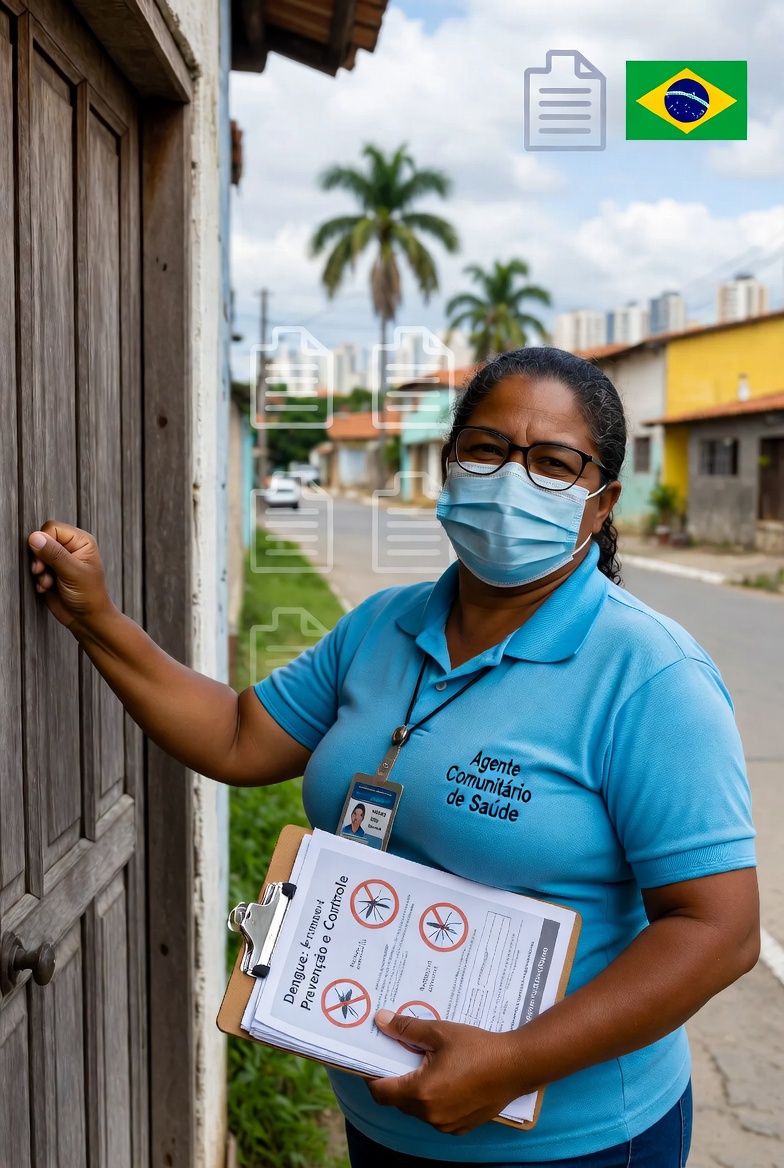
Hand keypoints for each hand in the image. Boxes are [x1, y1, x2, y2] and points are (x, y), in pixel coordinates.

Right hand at [27, 520, 114, 630]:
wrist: (87, 620)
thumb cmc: (90, 596)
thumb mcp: (73, 572)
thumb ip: (54, 554)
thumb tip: (35, 537)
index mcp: (81, 541)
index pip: (52, 528)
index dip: (44, 542)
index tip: (44, 559)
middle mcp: (70, 548)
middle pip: (41, 540)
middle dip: (39, 558)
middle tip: (42, 571)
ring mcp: (60, 560)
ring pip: (36, 555)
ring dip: (39, 571)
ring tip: (48, 582)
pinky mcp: (51, 573)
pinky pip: (35, 569)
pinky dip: (38, 579)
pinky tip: (47, 587)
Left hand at [369, 1009, 524, 1134]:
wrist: (516, 1065)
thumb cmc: (477, 1047)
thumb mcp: (440, 1032)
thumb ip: (407, 1028)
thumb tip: (381, 1020)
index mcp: (421, 1093)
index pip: (381, 1092)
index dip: (372, 1077)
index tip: (375, 1060)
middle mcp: (430, 1115)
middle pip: (399, 1101)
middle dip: (397, 1080)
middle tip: (404, 1056)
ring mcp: (447, 1125)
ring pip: (418, 1110)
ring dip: (416, 1092)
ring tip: (428, 1065)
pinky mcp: (461, 1127)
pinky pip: (437, 1116)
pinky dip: (435, 1101)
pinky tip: (447, 1080)